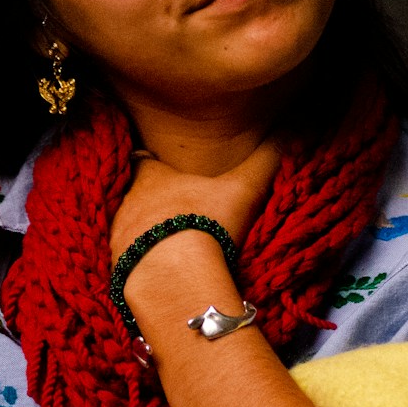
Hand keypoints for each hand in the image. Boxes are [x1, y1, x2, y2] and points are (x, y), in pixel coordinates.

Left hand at [109, 136, 281, 297]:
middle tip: (171, 211)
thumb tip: (292, 129)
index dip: (151, 163)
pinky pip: (125, 263)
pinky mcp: (116, 270)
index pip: (142, 160)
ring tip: (165, 246)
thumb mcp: (243, 189)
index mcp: (151, 178)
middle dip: (147, 202)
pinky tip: (158, 273)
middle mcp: (127, 204)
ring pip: (126, 230)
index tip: (161, 166)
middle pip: (132, 196)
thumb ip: (266, 159)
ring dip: (141, 235)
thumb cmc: (205, 224)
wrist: (174, 277)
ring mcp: (116, 239)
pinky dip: (139, 265)